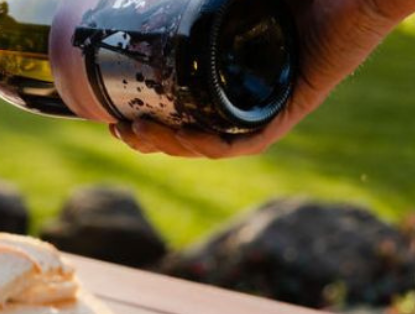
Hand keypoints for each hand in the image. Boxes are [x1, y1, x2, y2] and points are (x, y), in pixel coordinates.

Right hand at [111, 0, 414, 157]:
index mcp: (239, 66)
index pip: (189, 103)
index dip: (152, 115)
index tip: (116, 111)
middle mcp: (255, 88)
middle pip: (196, 128)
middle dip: (153, 138)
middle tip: (119, 128)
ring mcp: (276, 98)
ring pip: (218, 141)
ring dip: (175, 145)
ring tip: (138, 135)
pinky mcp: (297, 101)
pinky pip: (253, 137)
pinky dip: (218, 143)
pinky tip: (189, 139)